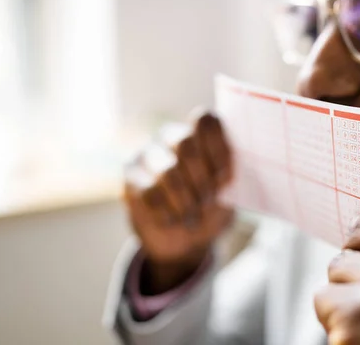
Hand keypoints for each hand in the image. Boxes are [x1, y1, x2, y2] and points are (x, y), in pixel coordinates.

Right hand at [123, 111, 233, 293]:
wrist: (185, 240)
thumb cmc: (211, 209)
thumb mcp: (228, 194)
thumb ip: (229, 177)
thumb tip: (227, 172)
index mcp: (200, 133)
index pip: (205, 120)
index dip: (218, 148)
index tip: (225, 178)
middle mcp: (171, 136)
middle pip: (186, 144)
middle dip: (202, 179)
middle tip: (207, 202)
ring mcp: (147, 154)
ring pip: (167, 171)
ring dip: (185, 201)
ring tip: (192, 217)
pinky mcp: (130, 177)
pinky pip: (148, 192)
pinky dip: (166, 212)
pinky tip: (171, 220)